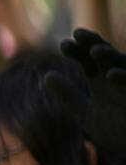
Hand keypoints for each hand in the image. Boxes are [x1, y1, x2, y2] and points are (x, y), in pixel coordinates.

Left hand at [54, 26, 125, 156]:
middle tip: (78, 34)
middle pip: (105, 55)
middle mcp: (117, 79)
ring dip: (110, 57)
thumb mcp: (85, 114)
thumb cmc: (113, 130)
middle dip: (93, 44)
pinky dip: (123, 78)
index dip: (78, 51)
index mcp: (101, 80)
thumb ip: (68, 97)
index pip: (87, 60)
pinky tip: (110, 76)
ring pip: (122, 64)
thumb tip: (47, 76)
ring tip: (95, 51)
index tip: (64, 44)